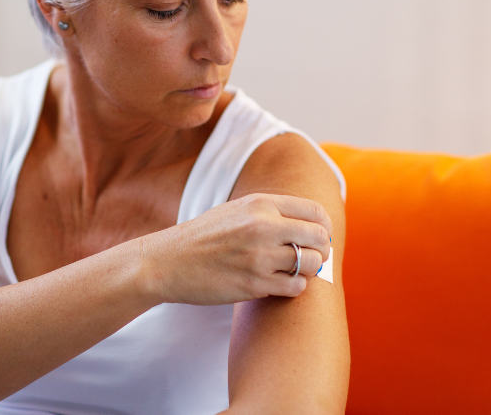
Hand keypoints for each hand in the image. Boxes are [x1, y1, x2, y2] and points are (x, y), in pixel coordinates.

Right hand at [141, 194, 332, 304]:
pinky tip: (280, 284)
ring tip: (294, 271)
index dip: (323, 226)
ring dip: (309, 270)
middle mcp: (263, 227)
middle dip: (320, 249)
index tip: (318, 236)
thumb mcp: (236, 210)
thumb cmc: (204, 237)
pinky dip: (294, 287)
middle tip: (311, 257)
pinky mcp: (254, 284)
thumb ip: (270, 211)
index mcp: (260, 204)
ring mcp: (259, 257)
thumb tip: (312, 222)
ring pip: (311, 264)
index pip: (314, 211)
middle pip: (318, 237)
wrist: (168, 262)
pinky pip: (295, 287)